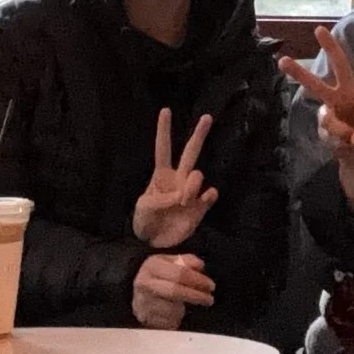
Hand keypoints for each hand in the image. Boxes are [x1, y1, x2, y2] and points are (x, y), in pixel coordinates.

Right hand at [131, 252, 216, 329]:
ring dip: (185, 309)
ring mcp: (143, 303)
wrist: (134, 291)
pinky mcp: (145, 319)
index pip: (180, 273)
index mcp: (152, 266)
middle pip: (175, 291)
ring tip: (186, 304)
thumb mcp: (169, 261)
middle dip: (196, 296)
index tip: (211, 286)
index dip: (198, 280)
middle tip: (210, 299)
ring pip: (172, 309)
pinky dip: (176, 319)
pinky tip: (175, 313)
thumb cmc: (158, 275)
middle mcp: (145, 284)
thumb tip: (200, 266)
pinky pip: (168, 323)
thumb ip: (186, 261)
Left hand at [132, 108, 219, 248]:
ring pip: (198, 175)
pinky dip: (208, 195)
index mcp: (161, 175)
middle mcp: (178, 179)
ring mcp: (191, 193)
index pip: (164, 148)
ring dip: (192, 185)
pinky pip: (210, 194)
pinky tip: (203, 199)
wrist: (153, 243)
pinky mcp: (200, 208)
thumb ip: (161, 199)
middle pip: (190, 152)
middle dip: (199, 134)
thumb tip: (182, 197)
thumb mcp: (144, 207)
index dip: (164, 130)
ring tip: (183, 202)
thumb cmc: (144, 220)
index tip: (165, 110)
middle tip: (206, 117)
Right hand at [279, 27, 353, 215]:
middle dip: (298, 73)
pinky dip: (342, 145)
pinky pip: (330, 138)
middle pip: (314, 84)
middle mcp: (334, 99)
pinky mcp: (322, 132)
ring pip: (328, 121)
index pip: (340, 64)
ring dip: (343, 133)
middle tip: (282, 60)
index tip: (319, 29)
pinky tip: (347, 147)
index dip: (331, 47)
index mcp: (351, 90)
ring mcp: (326, 116)